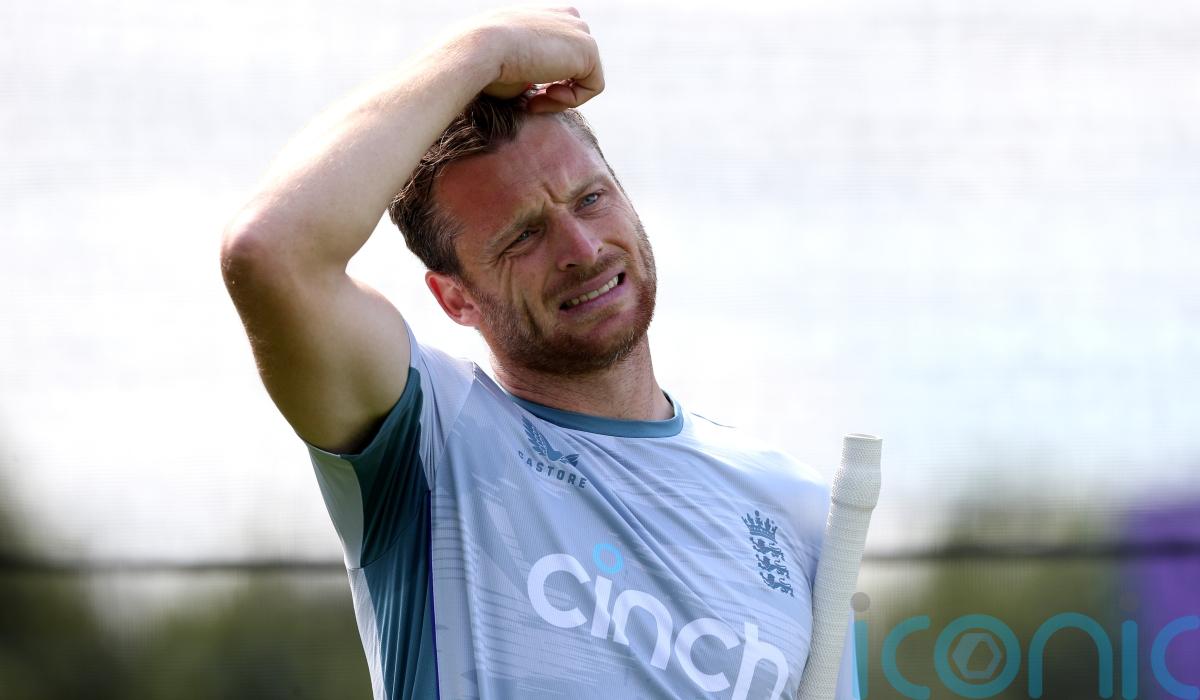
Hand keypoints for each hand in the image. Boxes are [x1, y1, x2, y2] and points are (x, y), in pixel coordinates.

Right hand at [462, 6, 603, 112]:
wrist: (482, 48)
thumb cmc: (485, 57)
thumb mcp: (510, 58)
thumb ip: (530, 64)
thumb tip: (536, 83)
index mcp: (549, 14)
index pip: (562, 54)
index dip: (548, 80)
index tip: (527, 93)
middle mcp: (568, 16)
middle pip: (576, 66)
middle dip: (556, 89)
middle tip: (530, 102)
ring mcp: (580, 30)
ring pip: (585, 78)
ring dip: (561, 98)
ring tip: (534, 102)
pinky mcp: (589, 49)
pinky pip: (593, 86)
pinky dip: (572, 101)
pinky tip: (547, 96)